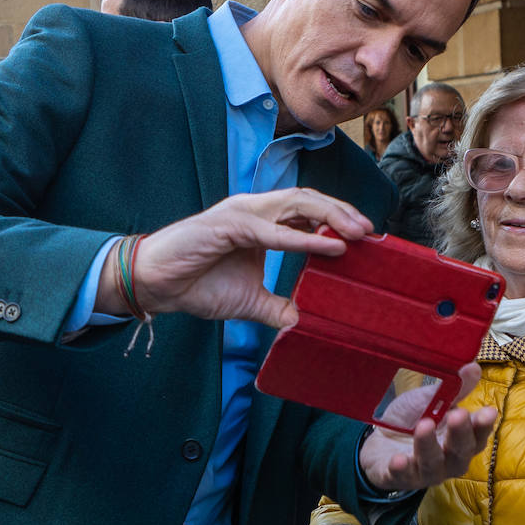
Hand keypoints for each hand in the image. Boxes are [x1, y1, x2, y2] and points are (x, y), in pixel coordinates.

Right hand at [95, 189, 374, 328]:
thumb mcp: (249, 301)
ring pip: (294, 204)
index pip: (307, 210)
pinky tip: (328, 246)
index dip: (337, 217)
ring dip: (330, 216)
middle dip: (342, 212)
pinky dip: (303, 238)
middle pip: (307, 200)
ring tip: (356, 232)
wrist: (155, 286)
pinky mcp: (227, 226)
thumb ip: (277, 307)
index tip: (366, 236)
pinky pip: (272, 230)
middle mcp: (254, 210)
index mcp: (261, 222)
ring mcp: (240, 213)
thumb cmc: (196, 285)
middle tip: (370, 230)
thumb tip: (304, 324)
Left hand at [358, 363, 496, 491]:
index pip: (478, 435)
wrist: (378, 441)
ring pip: (432, 464)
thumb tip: (473, 366)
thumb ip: (454, 388)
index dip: (483, 425)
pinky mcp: (398, 478)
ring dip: (429, 446)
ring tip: (425, 425)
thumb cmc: (412, 420)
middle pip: (460, 453)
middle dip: (460, 434)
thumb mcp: (432, 401)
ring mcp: (424, 472)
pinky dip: (401, 468)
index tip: (488, 411)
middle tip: (458, 414)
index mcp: (460, 441)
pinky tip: (399, 459)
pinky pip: (402, 476)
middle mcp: (447, 461)